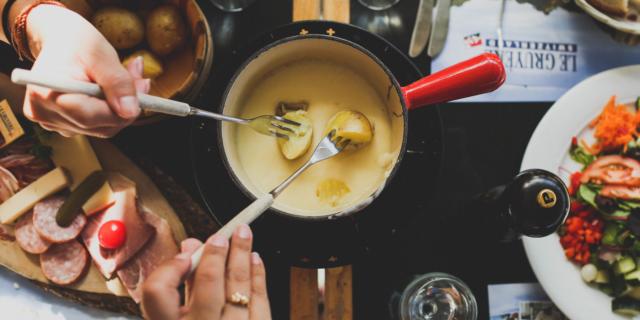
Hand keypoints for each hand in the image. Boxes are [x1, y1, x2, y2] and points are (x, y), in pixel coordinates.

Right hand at [23, 5, 148, 136]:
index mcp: (45, 94)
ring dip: (121, 107)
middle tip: (141, 80)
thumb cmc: (77, 42)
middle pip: (100, 126)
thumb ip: (117, 83)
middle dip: (126, 106)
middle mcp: (45, 114)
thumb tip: (130, 112)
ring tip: (128, 78)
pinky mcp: (63, 125)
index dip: (121, 108)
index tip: (142, 87)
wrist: (60, 41)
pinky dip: (111, 110)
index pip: (90, 117)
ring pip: (102, 128)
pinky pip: (97, 126)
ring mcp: (52, 123)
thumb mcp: (101, 54)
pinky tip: (113, 91)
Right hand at [141, 224, 271, 319]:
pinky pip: (261, 303)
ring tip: (245, 237)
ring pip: (240, 290)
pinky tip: (255, 261)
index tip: (184, 254)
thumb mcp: (175, 318)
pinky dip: (258, 278)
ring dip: (243, 258)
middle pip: (208, 285)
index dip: (170, 268)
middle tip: (223, 234)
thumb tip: (190, 248)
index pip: (157, 292)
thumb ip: (180, 286)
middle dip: (218, 253)